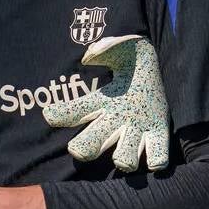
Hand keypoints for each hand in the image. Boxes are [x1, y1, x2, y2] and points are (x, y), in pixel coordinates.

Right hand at [43, 34, 170, 171]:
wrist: (156, 68)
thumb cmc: (132, 59)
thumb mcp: (120, 47)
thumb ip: (105, 48)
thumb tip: (90, 57)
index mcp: (102, 102)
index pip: (73, 110)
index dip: (59, 115)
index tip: (50, 115)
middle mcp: (115, 121)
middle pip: (89, 145)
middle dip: (83, 149)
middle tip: (78, 149)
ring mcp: (136, 131)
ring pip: (123, 158)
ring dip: (123, 159)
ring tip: (124, 157)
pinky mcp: (159, 135)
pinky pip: (157, 157)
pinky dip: (156, 161)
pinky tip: (155, 159)